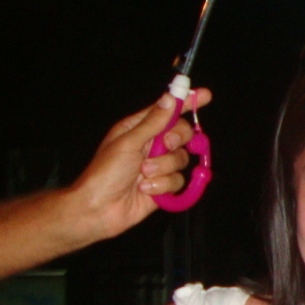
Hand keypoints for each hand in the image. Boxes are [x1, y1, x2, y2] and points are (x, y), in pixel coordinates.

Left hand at [70, 88, 212, 236]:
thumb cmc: (104, 173)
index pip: (167, 110)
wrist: (98, 209)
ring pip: (181, 159)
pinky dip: (162, 186)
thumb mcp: (128, 143)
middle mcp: (151, 145)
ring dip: (163, 168)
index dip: (186, 102)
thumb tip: (170, 98)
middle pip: (182, 134)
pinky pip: (178, 181)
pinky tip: (145, 190)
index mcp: (139, 129)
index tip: (205, 95)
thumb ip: (153, 122)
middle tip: (167, 144)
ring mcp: (158, 166)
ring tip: (143, 174)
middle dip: (177, 140)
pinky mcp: (163, 186)